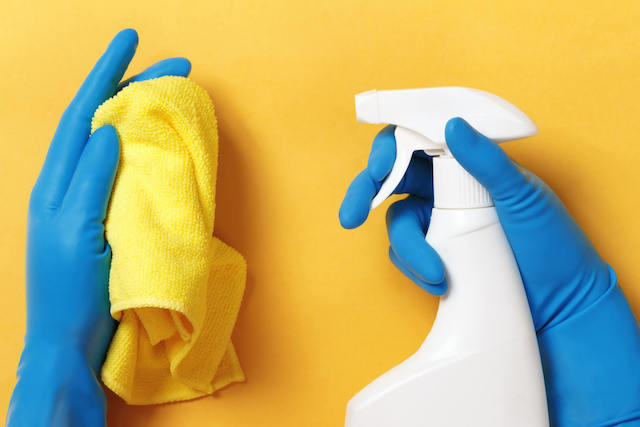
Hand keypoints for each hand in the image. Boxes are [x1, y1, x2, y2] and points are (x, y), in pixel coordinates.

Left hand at [8, 29, 190, 426]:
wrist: (70, 343)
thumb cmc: (73, 294)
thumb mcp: (79, 233)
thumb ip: (91, 180)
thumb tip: (108, 130)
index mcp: (57, 184)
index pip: (83, 115)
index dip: (105, 75)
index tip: (131, 40)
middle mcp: (68, 186)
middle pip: (99, 122)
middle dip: (130, 88)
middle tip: (171, 67)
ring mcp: (85, 203)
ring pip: (110, 145)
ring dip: (135, 115)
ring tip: (164, 96)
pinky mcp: (103, 220)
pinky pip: (121, 173)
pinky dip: (140, 150)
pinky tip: (155, 147)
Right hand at [339, 118, 639, 425]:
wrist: (560, 303)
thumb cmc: (551, 243)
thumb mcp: (523, 197)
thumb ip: (487, 161)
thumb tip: (453, 126)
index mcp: (466, 164)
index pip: (418, 141)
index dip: (391, 149)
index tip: (380, 168)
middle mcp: (446, 189)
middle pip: (390, 179)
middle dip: (365, 194)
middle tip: (350, 216)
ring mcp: (437, 223)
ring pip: (397, 223)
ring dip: (408, 248)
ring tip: (438, 273)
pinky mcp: (434, 255)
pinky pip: (405, 254)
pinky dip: (415, 267)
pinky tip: (440, 281)